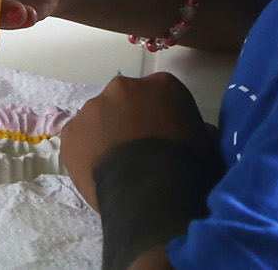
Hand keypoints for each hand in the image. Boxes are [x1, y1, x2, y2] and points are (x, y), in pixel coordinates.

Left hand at [60, 72, 210, 211]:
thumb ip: (196, 130)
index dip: (162, 116)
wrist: (150, 192)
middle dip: (130, 120)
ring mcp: (92, 108)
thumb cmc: (187, 167)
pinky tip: (100, 171)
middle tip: (139, 150)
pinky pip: (79, 139)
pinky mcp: (71, 132)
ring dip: (106, 134)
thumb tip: (197, 134)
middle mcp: (122, 87)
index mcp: (161, 85)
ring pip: (99, 119)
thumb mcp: (206, 145)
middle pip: (125, 101)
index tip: (164, 136)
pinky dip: (87, 152)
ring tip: (118, 165)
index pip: (161, 94)